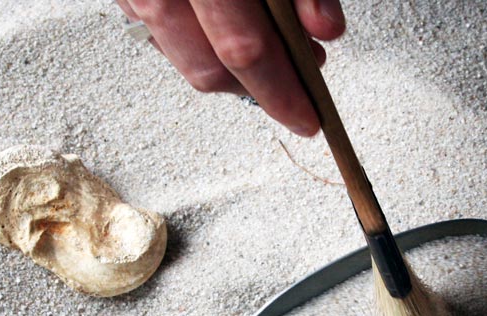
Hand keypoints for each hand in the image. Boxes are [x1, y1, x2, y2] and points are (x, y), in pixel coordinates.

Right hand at [115, 0, 345, 136]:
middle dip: (260, 89)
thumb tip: (325, 31)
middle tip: (300, 75)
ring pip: (182, 61)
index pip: (244, 50)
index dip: (282, 92)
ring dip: (229, 70)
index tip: (310, 118)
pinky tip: (225, 27)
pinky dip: (198, 44)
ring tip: (271, 47)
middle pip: (208, 71)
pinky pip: (160, 38)